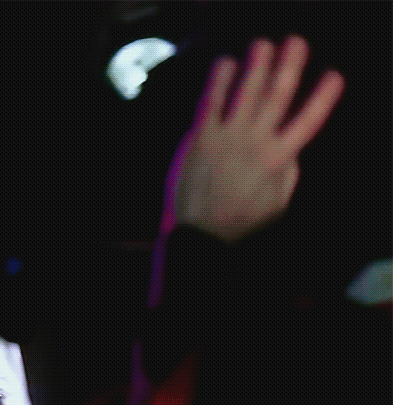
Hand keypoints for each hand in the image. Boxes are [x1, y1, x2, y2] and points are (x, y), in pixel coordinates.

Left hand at [170, 35, 343, 242]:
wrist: (200, 232)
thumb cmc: (241, 219)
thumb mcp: (278, 202)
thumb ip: (289, 172)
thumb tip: (294, 148)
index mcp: (280, 159)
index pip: (308, 122)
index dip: (323, 98)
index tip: (334, 76)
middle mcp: (256, 143)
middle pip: (277, 98)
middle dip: (289, 68)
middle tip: (296, 43)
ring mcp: (227, 138)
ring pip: (245, 95)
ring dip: (255, 66)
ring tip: (263, 44)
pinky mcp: (200, 138)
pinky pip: (210, 103)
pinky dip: (218, 82)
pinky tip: (225, 63)